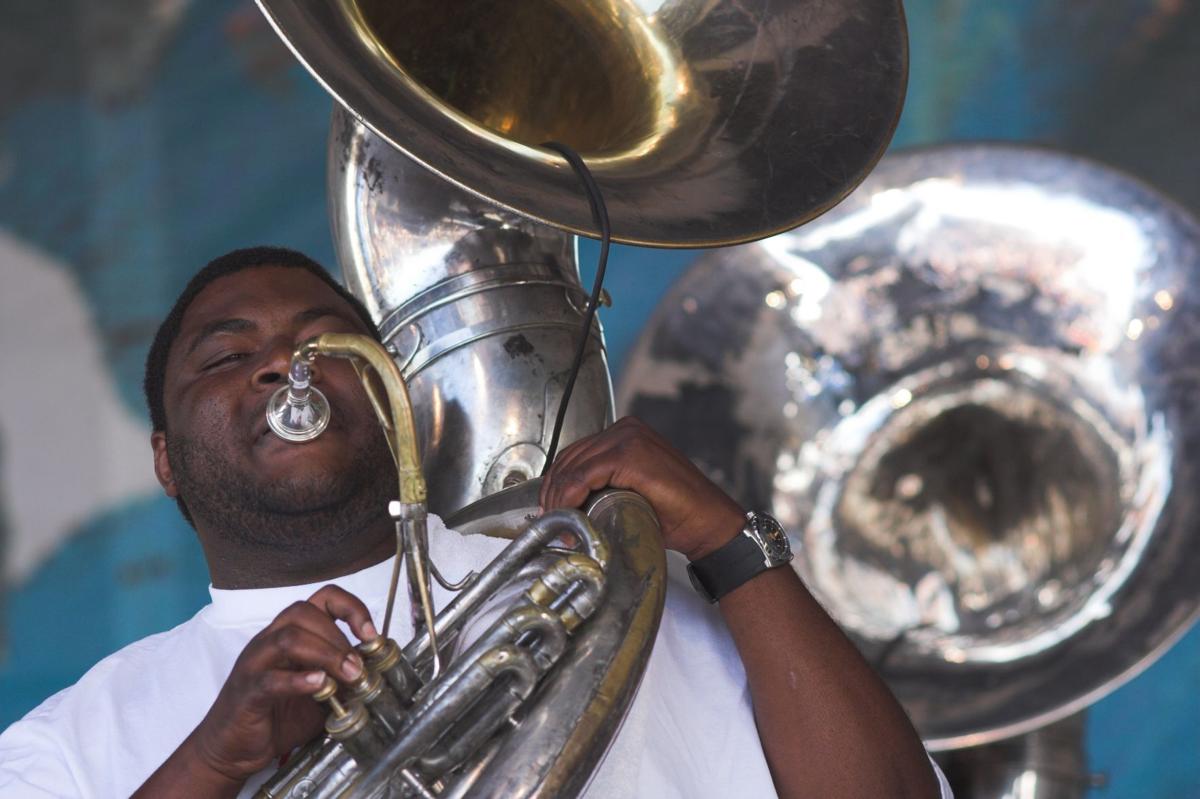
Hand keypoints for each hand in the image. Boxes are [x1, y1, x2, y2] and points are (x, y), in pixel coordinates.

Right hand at [182, 585, 377, 787]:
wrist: (232, 749)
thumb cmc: (276, 716)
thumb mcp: (321, 694)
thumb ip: (344, 679)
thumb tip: (379, 673)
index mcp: (290, 634)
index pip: (321, 598)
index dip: (351, 608)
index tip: (371, 634)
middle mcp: (270, 641)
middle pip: (303, 613)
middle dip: (339, 637)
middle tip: (359, 668)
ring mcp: (255, 664)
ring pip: (288, 638)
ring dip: (326, 654)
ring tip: (347, 677)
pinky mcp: (247, 692)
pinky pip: (270, 678)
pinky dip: (298, 680)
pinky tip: (319, 686)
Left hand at [539, 416, 744, 559]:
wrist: (709, 523)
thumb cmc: (675, 513)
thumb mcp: (630, 490)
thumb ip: (604, 484)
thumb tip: (566, 503)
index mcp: (626, 432)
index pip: (575, 454)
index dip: (556, 483)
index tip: (549, 510)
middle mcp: (626, 428)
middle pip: (570, 458)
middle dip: (553, 492)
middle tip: (548, 520)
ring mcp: (629, 438)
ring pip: (573, 467)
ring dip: (559, 498)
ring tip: (558, 524)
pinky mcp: (631, 455)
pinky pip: (585, 475)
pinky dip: (571, 497)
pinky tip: (569, 515)